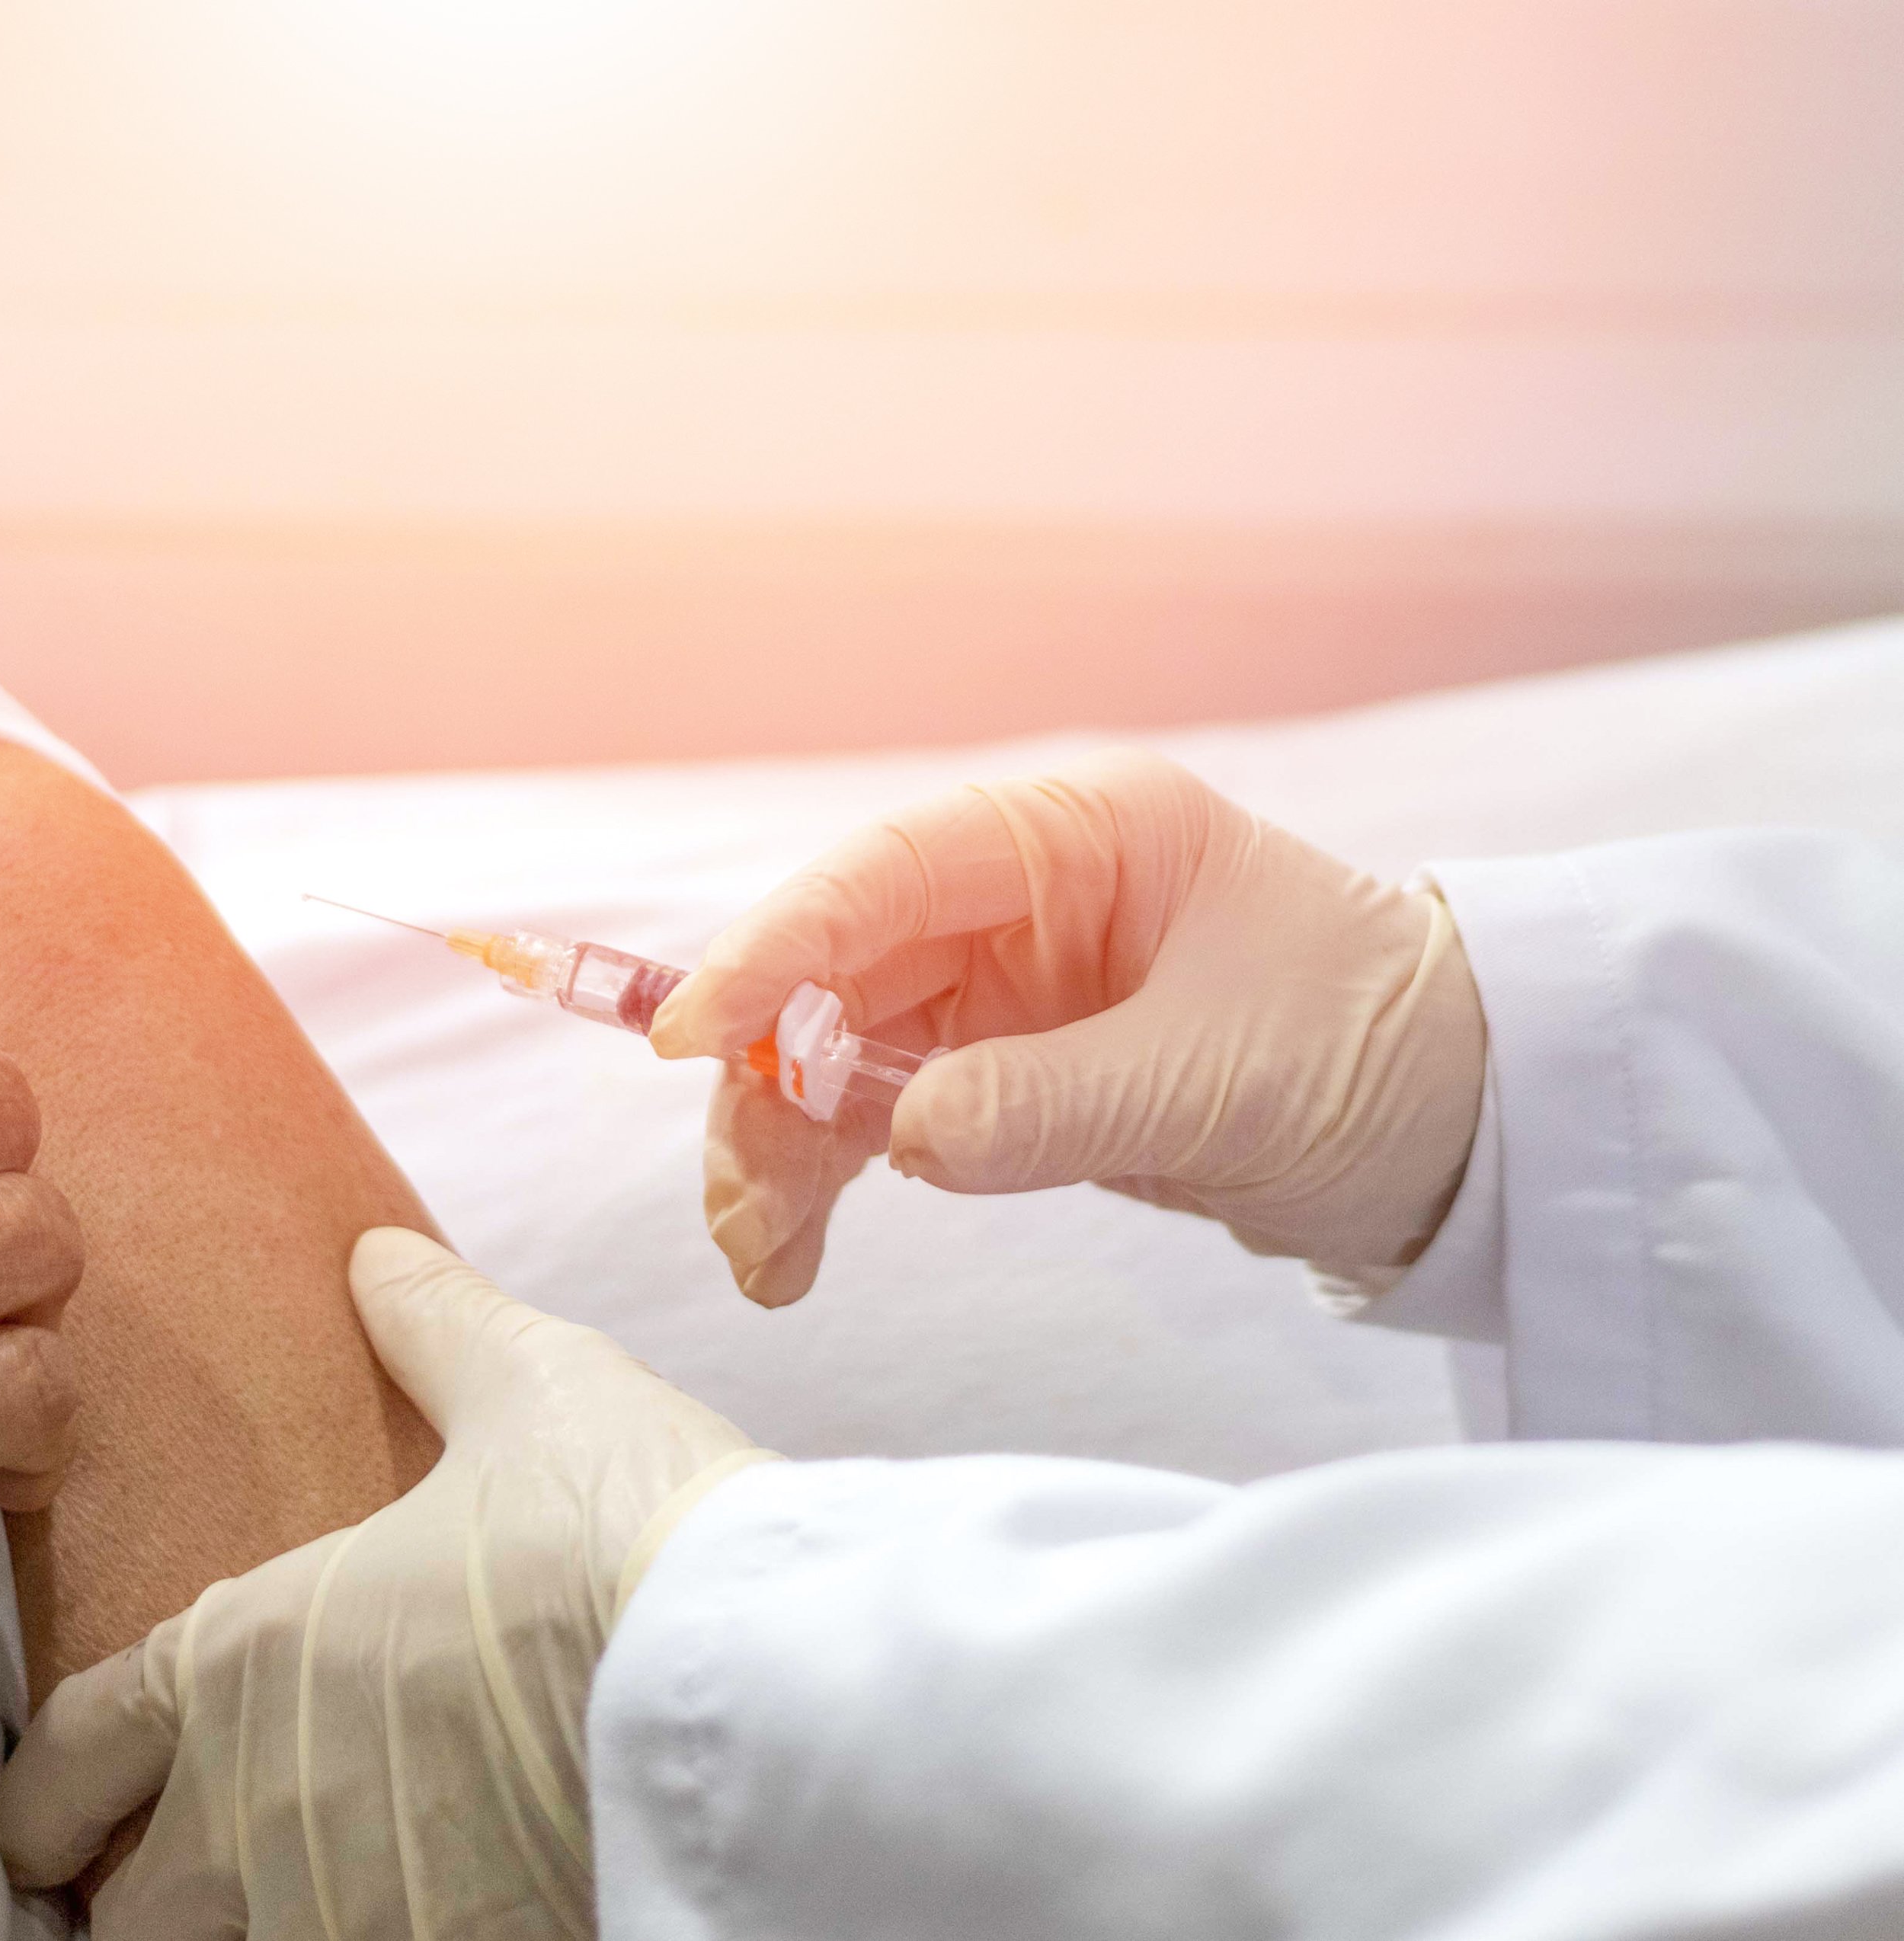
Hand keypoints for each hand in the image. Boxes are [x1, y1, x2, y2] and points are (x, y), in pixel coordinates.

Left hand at [0, 1230, 768, 1939]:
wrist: (750, 1681)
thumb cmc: (617, 1524)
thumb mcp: (526, 1389)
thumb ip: (434, 1328)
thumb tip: (380, 1256)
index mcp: (248, 1659)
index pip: (77, 1752)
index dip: (44, 1794)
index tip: (46, 1819)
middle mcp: (264, 1809)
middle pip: (136, 1913)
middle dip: (149, 1901)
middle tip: (186, 1879)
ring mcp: (350, 1912)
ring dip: (259, 1930)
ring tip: (311, 1899)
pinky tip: (431, 1910)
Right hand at [650, 749, 1487, 1305]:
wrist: (1471, 1126)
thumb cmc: (1378, 1050)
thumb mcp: (1220, 1076)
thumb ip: (1052, 1103)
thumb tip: (899, 1140)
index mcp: (1080, 835)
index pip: (886, 875)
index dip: (777, 951)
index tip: (694, 1037)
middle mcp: (1022, 897)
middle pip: (836, 975)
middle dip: (768, 1087)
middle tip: (740, 1206)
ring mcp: (1007, 986)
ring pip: (835, 1056)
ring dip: (782, 1153)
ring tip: (767, 1263)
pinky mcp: (1007, 1071)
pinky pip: (879, 1117)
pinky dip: (828, 1182)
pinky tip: (797, 1255)